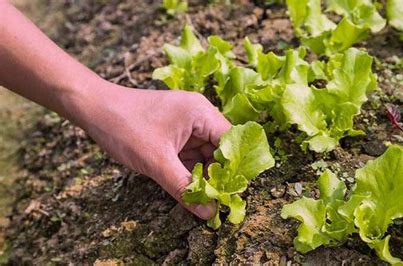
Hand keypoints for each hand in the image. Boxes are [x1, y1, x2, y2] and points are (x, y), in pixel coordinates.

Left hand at [73, 81, 230, 218]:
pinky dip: (189, 170)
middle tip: (216, 200)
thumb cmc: (125, 127)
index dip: (234, 167)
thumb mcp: (157, 162)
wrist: (93, 108)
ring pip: (204, 154)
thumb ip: (185, 188)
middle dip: (217, 174)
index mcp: (200, 113)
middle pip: (219, 149)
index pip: (231, 141)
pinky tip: (188, 187)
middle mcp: (198, 115)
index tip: (232, 192)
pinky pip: (189, 154)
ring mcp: (185, 124)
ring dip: (203, 174)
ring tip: (203, 198)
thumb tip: (209, 213)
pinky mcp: (173, 133)